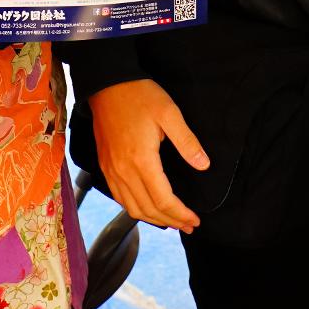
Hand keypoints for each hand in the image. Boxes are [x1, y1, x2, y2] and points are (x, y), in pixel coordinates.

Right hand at [89, 78, 207, 232]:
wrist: (107, 83)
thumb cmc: (140, 95)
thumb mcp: (169, 113)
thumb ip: (187, 142)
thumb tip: (204, 165)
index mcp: (141, 160)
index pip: (164, 200)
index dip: (181, 213)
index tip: (196, 219)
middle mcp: (123, 171)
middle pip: (148, 209)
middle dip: (171, 221)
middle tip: (189, 225)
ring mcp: (111, 170)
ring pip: (131, 207)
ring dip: (153, 219)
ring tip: (172, 221)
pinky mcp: (104, 166)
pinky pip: (119, 198)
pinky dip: (135, 208)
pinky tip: (147, 207)